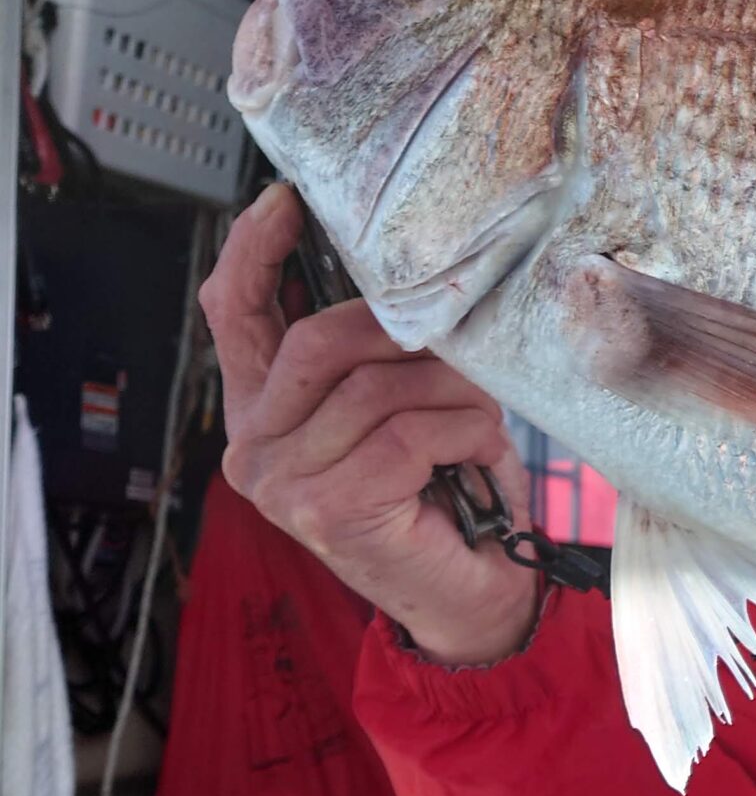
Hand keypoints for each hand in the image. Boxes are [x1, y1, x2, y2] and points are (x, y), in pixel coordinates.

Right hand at [201, 184, 540, 664]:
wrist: (477, 596)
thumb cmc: (448, 494)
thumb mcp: (407, 408)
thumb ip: (382, 357)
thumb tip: (411, 283)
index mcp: (264, 410)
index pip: (235, 315)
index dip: (255, 252)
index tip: (286, 199)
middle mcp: (254, 446)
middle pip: (316, 342)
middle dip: (400, 333)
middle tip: (459, 345)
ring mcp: (282, 483)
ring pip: (373, 388)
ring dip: (449, 392)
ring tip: (480, 415)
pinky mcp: (327, 510)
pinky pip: (407, 433)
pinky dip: (461, 433)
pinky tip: (477, 453)